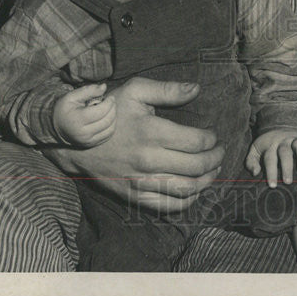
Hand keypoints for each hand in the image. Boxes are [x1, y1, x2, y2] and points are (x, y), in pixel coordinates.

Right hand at [42, 77, 225, 213]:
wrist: (76, 143)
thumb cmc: (109, 113)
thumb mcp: (135, 91)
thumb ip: (168, 90)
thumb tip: (197, 89)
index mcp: (151, 133)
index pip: (196, 142)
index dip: (212, 140)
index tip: (214, 135)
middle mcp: (148, 160)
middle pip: (196, 167)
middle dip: (215, 159)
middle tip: (220, 152)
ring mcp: (141, 182)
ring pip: (186, 189)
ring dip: (207, 181)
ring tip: (213, 170)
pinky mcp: (134, 197)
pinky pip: (169, 206)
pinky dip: (188, 200)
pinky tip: (194, 189)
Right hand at [52, 83, 115, 146]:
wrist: (56, 126)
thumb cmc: (65, 109)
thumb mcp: (72, 96)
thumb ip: (89, 90)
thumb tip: (104, 87)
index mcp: (77, 120)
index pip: (101, 111)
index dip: (109, 102)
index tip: (110, 97)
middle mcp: (83, 133)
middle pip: (107, 120)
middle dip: (113, 109)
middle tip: (111, 102)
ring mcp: (87, 141)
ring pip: (110, 129)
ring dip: (114, 117)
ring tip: (109, 109)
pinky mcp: (91, 144)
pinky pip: (108, 135)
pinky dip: (111, 126)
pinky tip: (107, 118)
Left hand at [246, 130, 296, 186]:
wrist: (278, 125)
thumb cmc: (266, 144)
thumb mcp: (254, 150)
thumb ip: (250, 162)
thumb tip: (255, 173)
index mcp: (270, 146)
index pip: (270, 159)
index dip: (271, 172)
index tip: (273, 185)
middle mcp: (283, 142)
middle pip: (285, 153)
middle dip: (286, 167)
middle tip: (288, 182)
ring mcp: (295, 139)